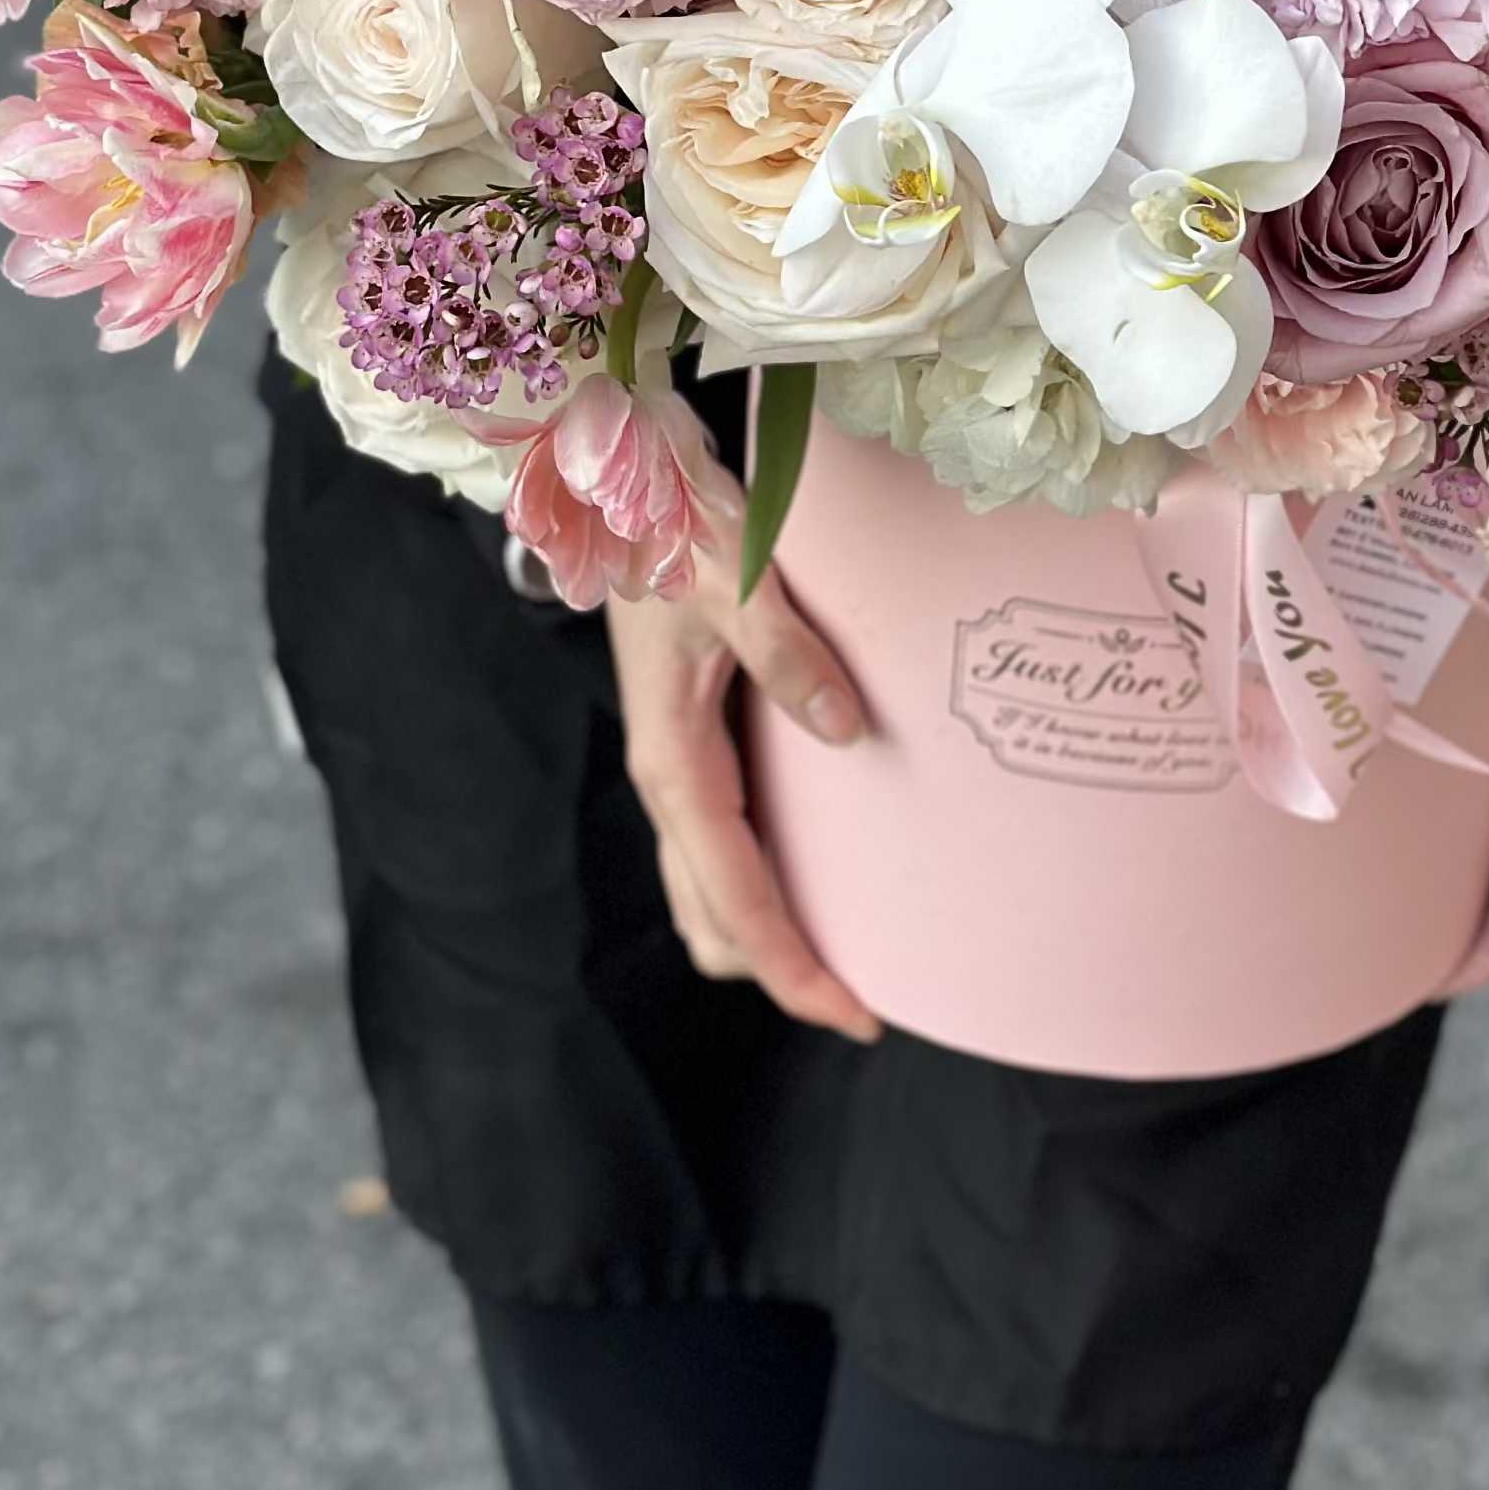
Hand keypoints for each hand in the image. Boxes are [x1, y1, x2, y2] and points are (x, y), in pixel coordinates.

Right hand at [607, 523, 880, 1044]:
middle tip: (871, 997)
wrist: (617, 475)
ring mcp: (677, 761)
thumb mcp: (735, 573)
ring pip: (712, 891)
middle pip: (715, 919)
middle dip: (784, 969)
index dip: (792, 967)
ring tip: (855, 948)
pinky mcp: (694, 739)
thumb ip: (787, 650)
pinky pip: (726, 843)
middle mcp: (667, 776)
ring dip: (771, 932)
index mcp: (672, 757)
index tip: (855, 1014)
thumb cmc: (670, 517)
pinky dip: (767, 882)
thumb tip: (845, 728)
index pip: (735, 899)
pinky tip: (826, 868)